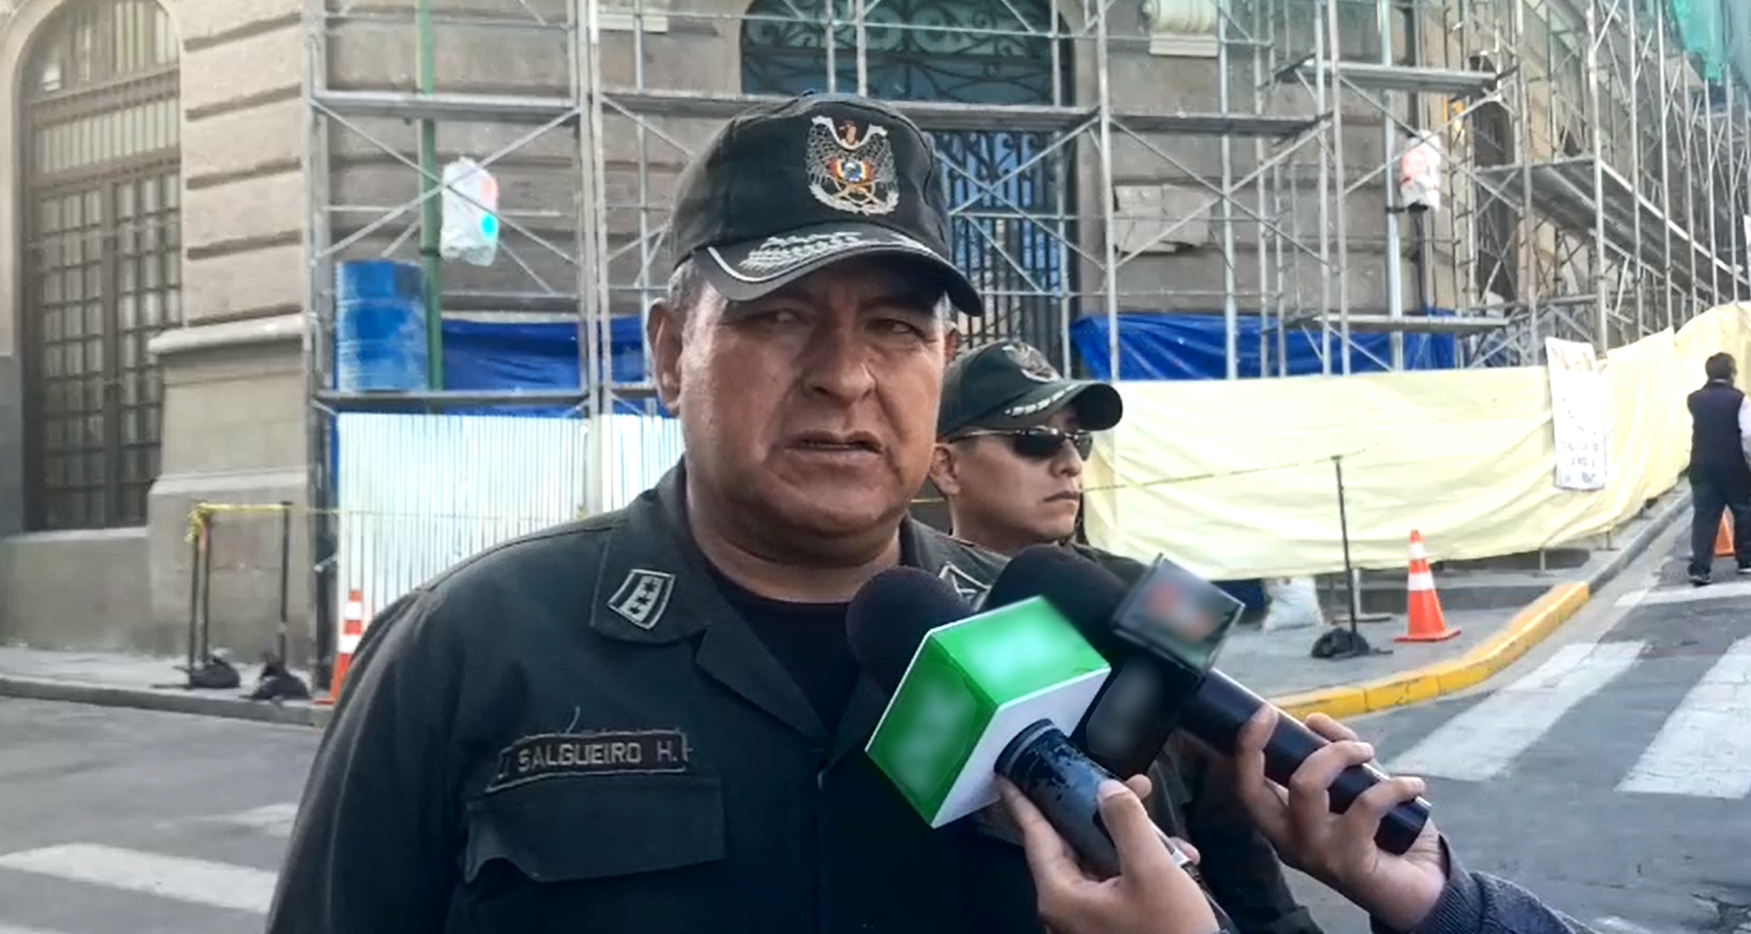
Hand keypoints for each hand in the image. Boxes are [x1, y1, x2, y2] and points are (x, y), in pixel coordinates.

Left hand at [999, 774, 1214, 933]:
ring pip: (1104, 862)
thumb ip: (1126, 822)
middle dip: (1105, 813)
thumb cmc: (1168, 931)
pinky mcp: (1112, 925)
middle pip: (1075, 844)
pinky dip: (1147, 870)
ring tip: (1169, 837)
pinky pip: (1121, 884)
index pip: (1035, 837)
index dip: (1023, 803)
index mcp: (1061, 895)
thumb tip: (1106, 790)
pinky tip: (1180, 862)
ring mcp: (1089, 919)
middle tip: (1128, 786)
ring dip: (1137, 843)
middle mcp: (1067, 909)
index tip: (1007, 778)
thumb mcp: (1152, 870)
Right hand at [1231, 707, 1445, 931]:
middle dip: (1264, 745)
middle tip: (1288, 718)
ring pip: (1306, 786)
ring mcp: (1315, 853)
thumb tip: (1314, 720)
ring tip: (1367, 752)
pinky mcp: (1349, 863)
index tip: (1263, 712)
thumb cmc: (1385, 838)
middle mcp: (1288, 841)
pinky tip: (1413, 786)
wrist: (1422, 890)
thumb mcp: (1358, 789)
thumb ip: (1338, 756)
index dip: (1246, 747)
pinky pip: (1366, 806)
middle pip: (1255, 789)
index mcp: (1282, 825)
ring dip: (1340, 754)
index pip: (1246, 786)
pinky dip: (1394, 786)